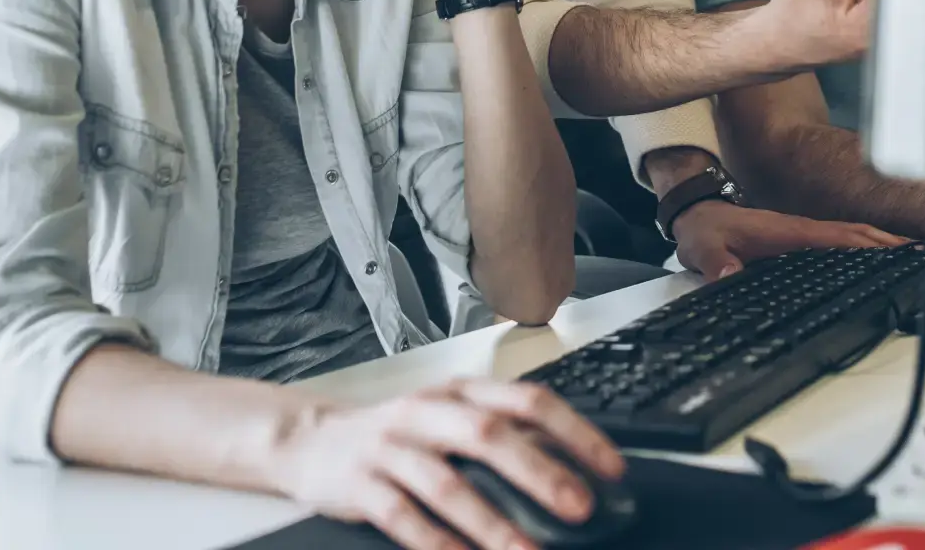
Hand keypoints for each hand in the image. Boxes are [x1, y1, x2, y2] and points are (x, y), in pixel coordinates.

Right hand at [269, 379, 625, 549]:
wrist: (312, 438)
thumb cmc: (398, 432)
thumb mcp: (451, 417)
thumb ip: (504, 434)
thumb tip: (573, 466)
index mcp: (460, 390)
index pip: (527, 399)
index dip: (573, 431)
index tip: (612, 467)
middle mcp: (428, 411)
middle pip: (488, 434)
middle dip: (539, 472)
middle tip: (581, 507)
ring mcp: (393, 446)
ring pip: (448, 482)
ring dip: (493, 523)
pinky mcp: (362, 484)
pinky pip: (403, 517)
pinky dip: (438, 544)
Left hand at [672, 200, 903, 282]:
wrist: (696, 214)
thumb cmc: (704, 231)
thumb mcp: (705, 249)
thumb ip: (717, 263)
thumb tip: (729, 276)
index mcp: (785, 231)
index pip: (834, 236)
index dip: (866, 244)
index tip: (898, 251)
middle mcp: (799, 229)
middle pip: (853, 233)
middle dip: (888, 242)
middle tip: (924, 255)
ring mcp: (801, 233)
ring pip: (850, 235)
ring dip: (881, 243)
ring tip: (915, 257)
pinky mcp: (799, 239)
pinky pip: (838, 241)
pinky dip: (864, 245)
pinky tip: (877, 258)